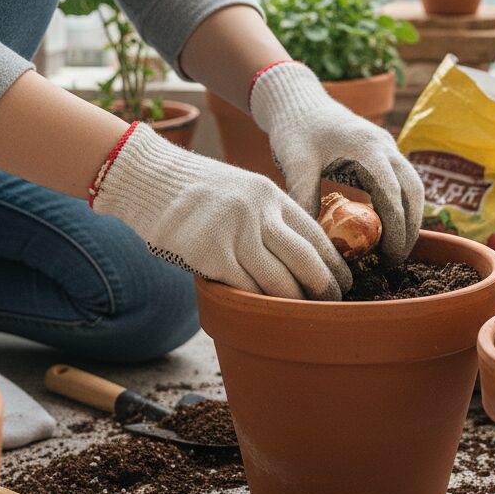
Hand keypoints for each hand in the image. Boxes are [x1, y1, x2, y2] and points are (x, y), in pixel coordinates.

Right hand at [92, 124, 351, 299]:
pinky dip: (259, 304)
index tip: (345, 280)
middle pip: (306, 258)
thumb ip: (266, 214)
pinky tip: (266, 314)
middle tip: (333, 304)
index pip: (316, 232)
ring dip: (294, 302)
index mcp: (270, 194)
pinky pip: (245, 288)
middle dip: (324, 286)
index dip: (334, 261)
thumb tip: (293, 253)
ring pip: (279, 279)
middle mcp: (259, 212)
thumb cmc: (195, 189)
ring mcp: (235, 233)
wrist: (150, 178)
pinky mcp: (211, 254)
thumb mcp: (241, 189)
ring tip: (303, 315)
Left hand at [250, 62, 424, 262]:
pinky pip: (403, 180)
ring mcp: (387, 146)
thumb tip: (312, 242)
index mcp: (367, 147)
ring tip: (393, 249)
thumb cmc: (295, 129)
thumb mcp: (295, 163)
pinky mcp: (383, 151)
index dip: (395, 228)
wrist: (298, 101)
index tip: (387, 257)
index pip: (392, 193)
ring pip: (413, 186)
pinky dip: (402, 205)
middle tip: (394, 261)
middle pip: (413, 191)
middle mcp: (385, 145)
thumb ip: (304, 197)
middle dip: (410, 228)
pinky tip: (385, 228)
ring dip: (410, 217)